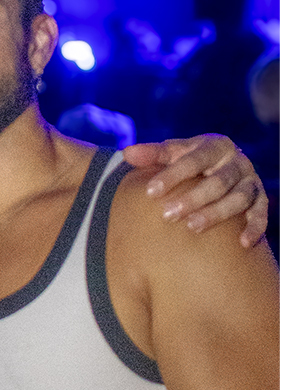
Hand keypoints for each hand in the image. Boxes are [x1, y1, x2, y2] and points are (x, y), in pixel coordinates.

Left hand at [123, 134, 266, 246]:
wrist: (222, 167)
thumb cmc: (191, 161)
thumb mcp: (174, 153)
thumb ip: (152, 154)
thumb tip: (127, 153)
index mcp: (215, 146)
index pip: (193, 160)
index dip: (172, 175)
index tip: (150, 192)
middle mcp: (237, 162)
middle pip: (217, 181)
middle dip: (192, 199)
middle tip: (167, 215)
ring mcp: (251, 181)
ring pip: (238, 198)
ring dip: (216, 213)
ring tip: (192, 227)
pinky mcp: (261, 200)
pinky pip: (261, 214)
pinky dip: (254, 227)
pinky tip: (242, 243)